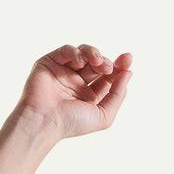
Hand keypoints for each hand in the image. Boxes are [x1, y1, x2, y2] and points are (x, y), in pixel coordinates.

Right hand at [16, 43, 131, 138]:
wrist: (44, 121)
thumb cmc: (72, 123)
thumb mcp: (103, 115)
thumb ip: (117, 95)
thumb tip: (128, 73)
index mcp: (89, 96)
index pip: (107, 77)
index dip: (119, 67)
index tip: (128, 59)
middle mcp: (76, 83)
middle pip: (97, 63)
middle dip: (107, 62)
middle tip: (108, 67)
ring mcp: (63, 72)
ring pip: (84, 53)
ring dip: (94, 53)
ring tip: (97, 62)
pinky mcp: (50, 63)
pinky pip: (66, 50)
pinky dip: (75, 52)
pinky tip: (79, 63)